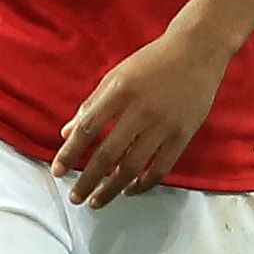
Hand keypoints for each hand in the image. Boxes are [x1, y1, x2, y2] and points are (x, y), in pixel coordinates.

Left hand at [51, 29, 232, 208]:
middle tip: (74, 197)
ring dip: (113, 188)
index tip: (57, 171)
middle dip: (88, 179)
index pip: (89, 129)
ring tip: (96, 201)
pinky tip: (128, 190)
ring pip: (134, 167)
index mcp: (119, 92)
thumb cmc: (150, 62)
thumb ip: (92, 104)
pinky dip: (144, 183)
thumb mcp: (115, 76)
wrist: (196, 52)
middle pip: (109, 154)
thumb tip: (67, 133)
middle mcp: (141, 111)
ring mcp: (164, 126)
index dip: (70, 152)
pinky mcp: (184, 136)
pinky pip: (161, 168)